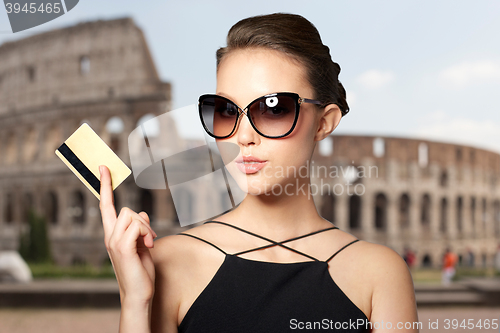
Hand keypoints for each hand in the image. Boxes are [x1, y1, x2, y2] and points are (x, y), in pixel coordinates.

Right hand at [99, 165, 156, 304]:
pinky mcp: (121, 246)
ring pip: (132, 216)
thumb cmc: (140, 269)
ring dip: (146, 228)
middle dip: (143, 221)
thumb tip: (142, 214)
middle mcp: (109, 235)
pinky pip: (136, 226)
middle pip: (126, 210)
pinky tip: (148, 246)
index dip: (105, 185)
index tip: (104, 168)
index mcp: (112, 234)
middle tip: (150, 239)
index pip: (106, 205)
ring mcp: (113, 241)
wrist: (138, 292)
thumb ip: (139, 227)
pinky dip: (146, 233)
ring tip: (149, 244)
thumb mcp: (142, 244)